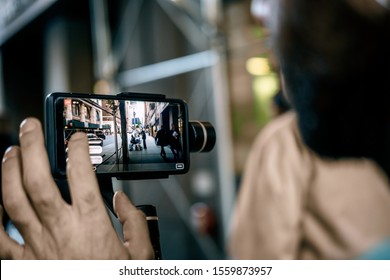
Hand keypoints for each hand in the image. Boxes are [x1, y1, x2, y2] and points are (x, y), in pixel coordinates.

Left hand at [0, 118, 152, 258]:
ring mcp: (38, 246)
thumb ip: (134, 221)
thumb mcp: (141, 254)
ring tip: (11, 151)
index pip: (81, 175)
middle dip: (32, 148)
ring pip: (14, 201)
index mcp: (91, 225)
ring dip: (9, 172)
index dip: (77, 149)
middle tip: (30, 127)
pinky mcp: (25, 262)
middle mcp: (60, 230)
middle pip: (38, 180)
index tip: (76, 136)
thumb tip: (121, 200)